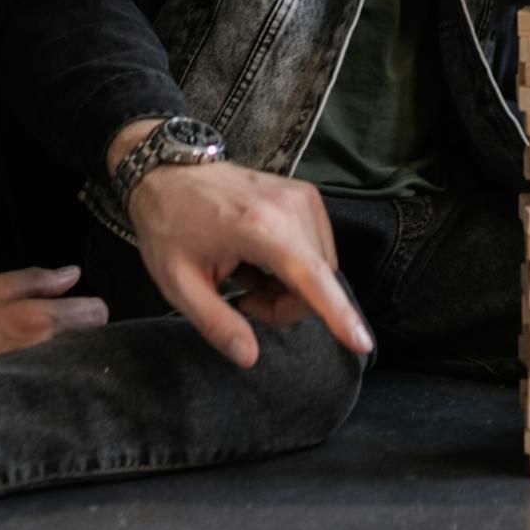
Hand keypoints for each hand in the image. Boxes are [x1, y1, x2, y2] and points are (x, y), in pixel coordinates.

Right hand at [0, 264, 108, 390]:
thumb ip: (33, 279)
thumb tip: (71, 276)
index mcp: (35, 320)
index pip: (96, 313)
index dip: (87, 307)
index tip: (73, 308)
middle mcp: (43, 353)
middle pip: (93, 340)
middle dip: (81, 332)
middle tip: (54, 330)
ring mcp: (38, 381)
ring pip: (77, 364)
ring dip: (68, 356)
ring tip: (40, 352)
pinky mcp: (28, 403)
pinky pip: (57, 386)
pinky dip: (53, 378)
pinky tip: (31, 374)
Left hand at [125, 157, 374, 369]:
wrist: (167, 171)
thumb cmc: (168, 226)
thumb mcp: (178, 283)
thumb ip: (215, 323)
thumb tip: (248, 357)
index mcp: (258, 227)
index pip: (310, 277)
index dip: (337, 314)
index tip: (362, 342)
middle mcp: (290, 207)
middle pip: (318, 282)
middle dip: (287, 306)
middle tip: (244, 301)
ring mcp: (302, 197)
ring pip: (322, 269)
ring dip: (292, 288)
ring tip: (248, 277)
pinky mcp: (306, 195)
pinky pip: (318, 249)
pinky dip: (296, 267)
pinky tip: (261, 261)